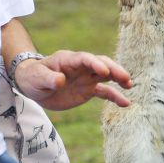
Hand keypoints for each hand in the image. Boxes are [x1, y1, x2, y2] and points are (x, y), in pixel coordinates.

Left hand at [15, 50, 132, 110]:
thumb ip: (49, 78)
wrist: (34, 86)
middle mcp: (82, 67)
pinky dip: (115, 96)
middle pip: (101, 64)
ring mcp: (86, 78)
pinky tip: (125, 103)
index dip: (95, 63)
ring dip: (119, 78)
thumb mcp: (37, 78)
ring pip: (107, 76)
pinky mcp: (88, 90)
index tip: (104, 71)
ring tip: (129, 85)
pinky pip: (104, 92)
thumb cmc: (34, 77)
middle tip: (125, 78)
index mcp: (69, 60)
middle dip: (114, 69)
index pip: (85, 59)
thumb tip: (60, 80)